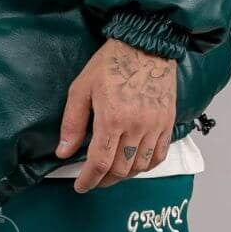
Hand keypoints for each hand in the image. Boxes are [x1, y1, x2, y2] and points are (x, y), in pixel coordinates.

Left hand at [55, 37, 176, 191]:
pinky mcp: (168, 123)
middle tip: (93, 179)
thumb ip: (72, 122)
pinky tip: (135, 163)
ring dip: (124, 175)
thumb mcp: (82, 87)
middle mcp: (136, 126)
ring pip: (140, 166)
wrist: (145, 45)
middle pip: (121, 169)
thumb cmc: (111, 62)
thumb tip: (63, 152)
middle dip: (104, 180)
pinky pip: (159, 156)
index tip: (80, 186)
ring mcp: (155, 126)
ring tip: (111, 172)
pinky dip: (146, 165)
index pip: (100, 162)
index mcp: (112, 118)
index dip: (88, 179)